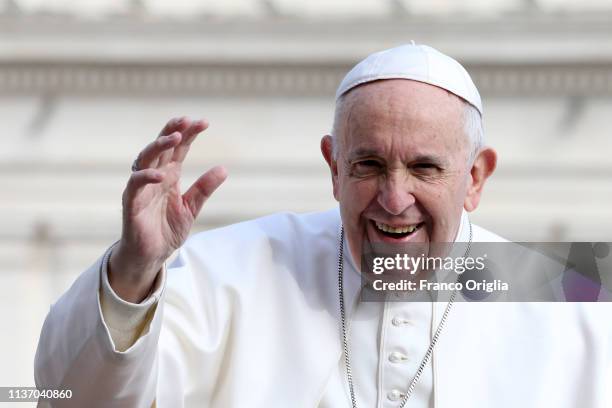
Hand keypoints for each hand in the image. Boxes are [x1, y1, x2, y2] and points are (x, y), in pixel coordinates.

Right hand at [108, 117, 226, 302]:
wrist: (151, 255)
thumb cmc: (167, 230)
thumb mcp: (191, 207)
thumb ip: (204, 188)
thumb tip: (224, 169)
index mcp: (169, 175)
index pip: (179, 149)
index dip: (188, 134)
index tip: (203, 122)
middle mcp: (155, 177)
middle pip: (161, 147)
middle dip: (173, 131)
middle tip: (187, 120)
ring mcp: (142, 187)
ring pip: (146, 158)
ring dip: (159, 146)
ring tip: (175, 137)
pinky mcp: (131, 202)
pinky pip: (135, 184)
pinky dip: (146, 176)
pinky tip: (160, 174)